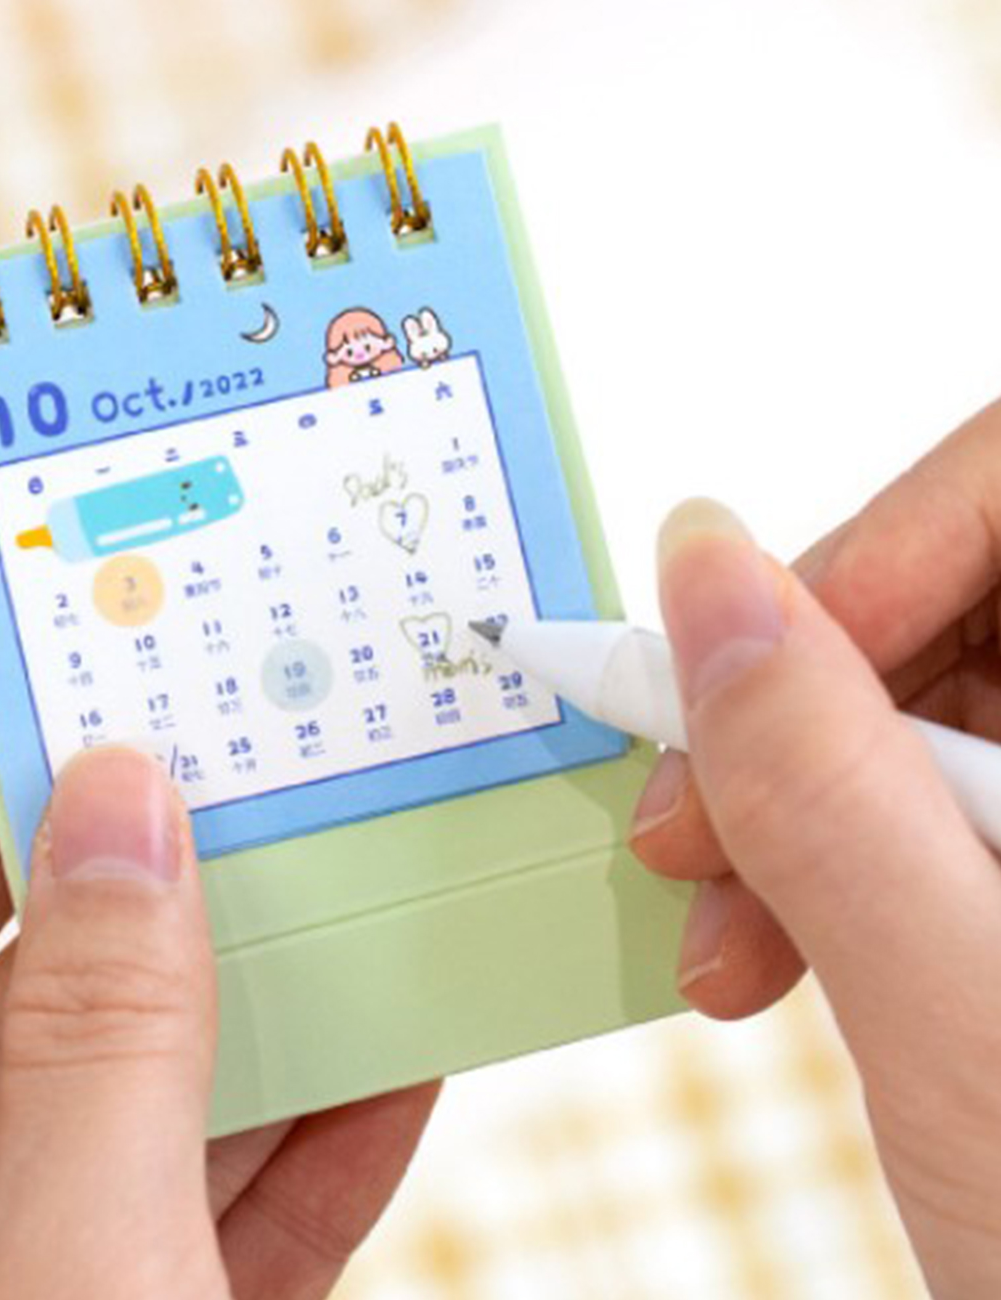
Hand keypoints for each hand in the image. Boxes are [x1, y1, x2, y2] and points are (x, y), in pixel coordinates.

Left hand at [0, 740, 437, 1298]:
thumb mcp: (68, 1274)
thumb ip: (100, 1046)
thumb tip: (126, 816)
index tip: (72, 720)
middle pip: (19, 1031)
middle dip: (152, 920)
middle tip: (246, 798)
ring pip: (136, 1128)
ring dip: (258, 1033)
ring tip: (347, 907)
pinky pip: (221, 1235)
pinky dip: (311, 1163)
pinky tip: (388, 1071)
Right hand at [630, 401, 1000, 1297]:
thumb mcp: (963, 1029)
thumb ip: (827, 788)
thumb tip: (707, 574)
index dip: (879, 551)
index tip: (736, 674)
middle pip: (959, 596)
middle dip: (793, 706)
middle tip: (694, 832)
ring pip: (917, 697)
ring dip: (790, 799)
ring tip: (728, 933)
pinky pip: (911, 785)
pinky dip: (821, 849)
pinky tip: (776, 938)